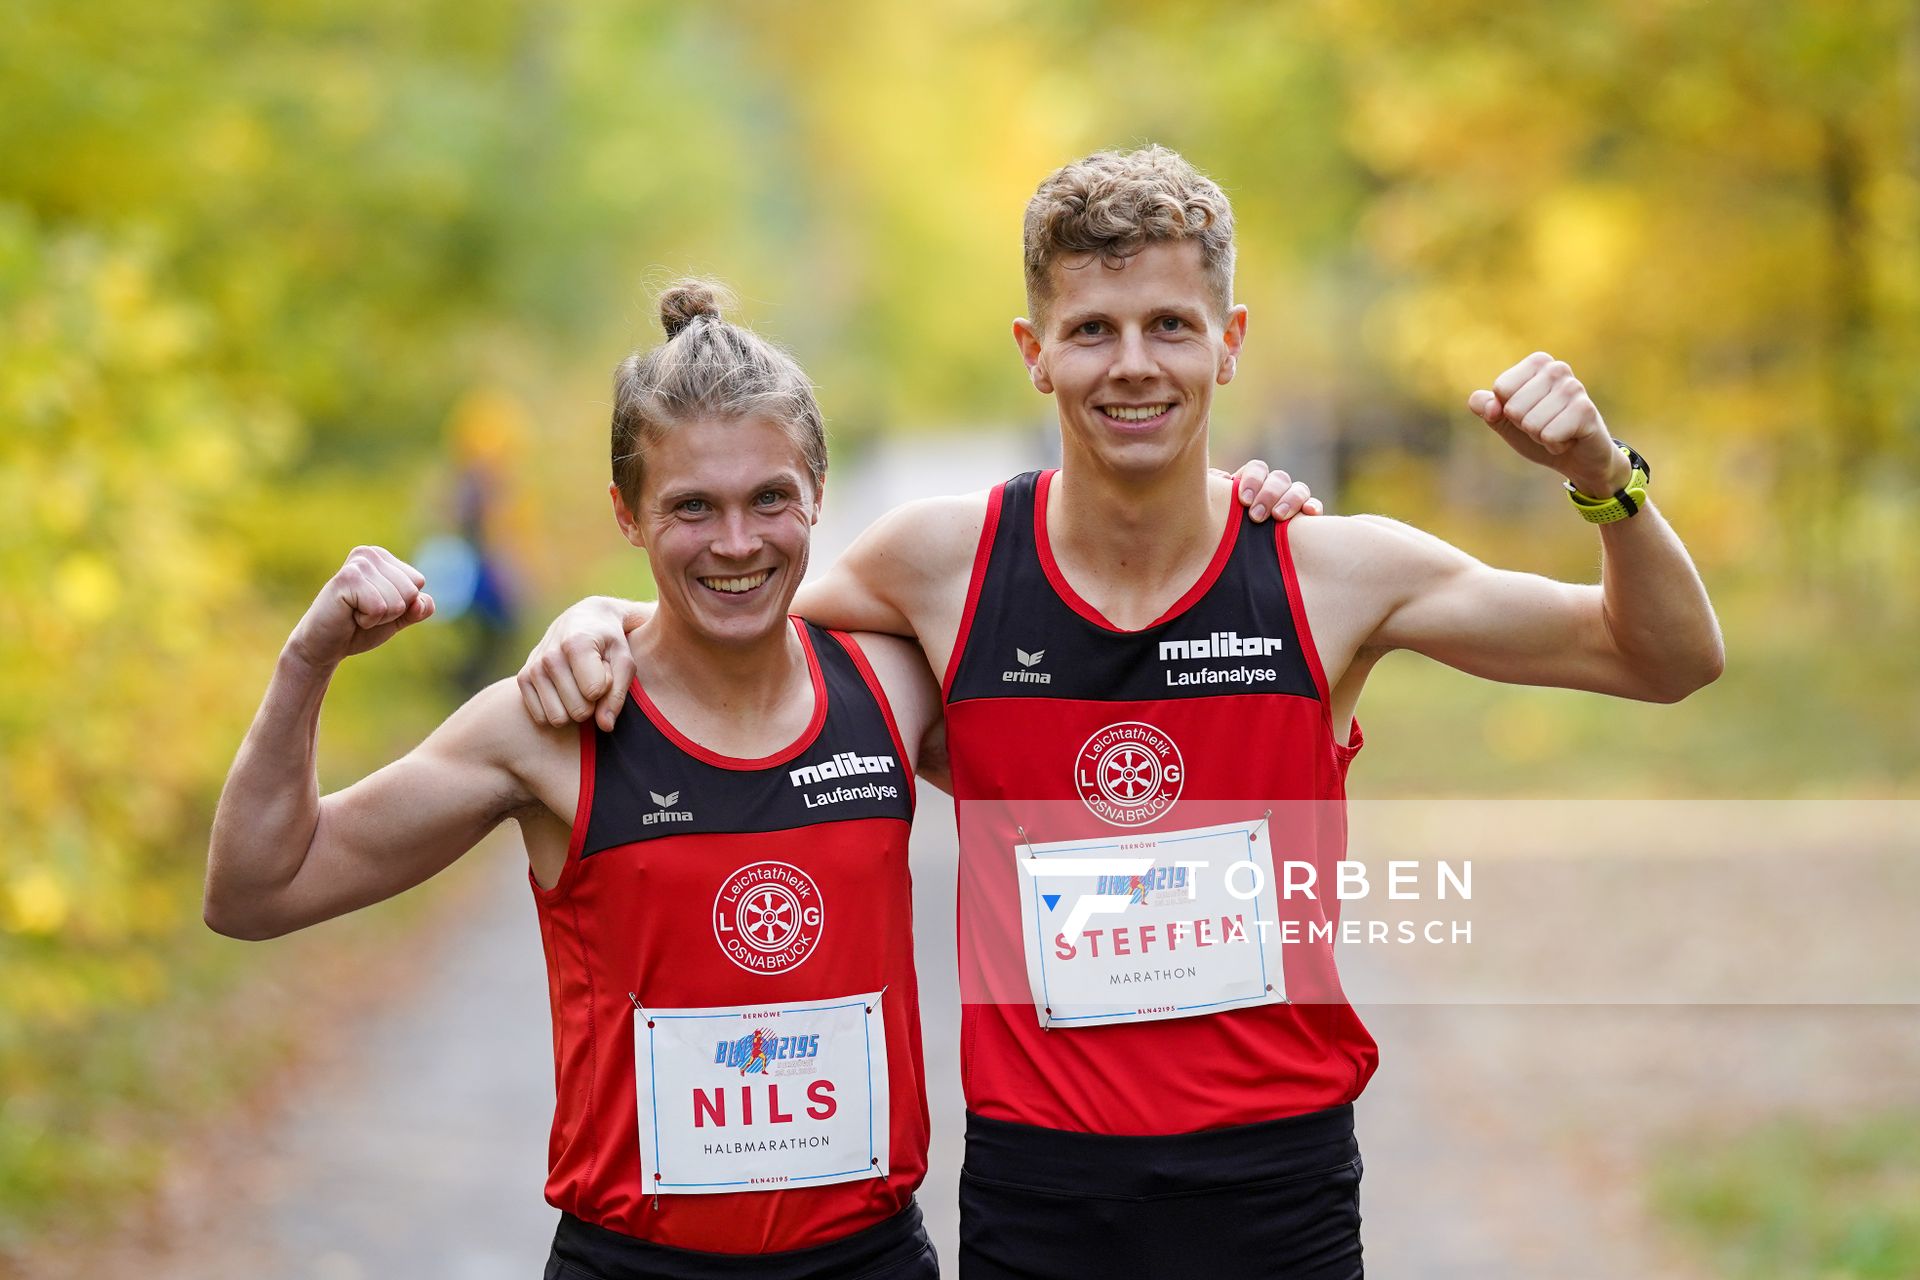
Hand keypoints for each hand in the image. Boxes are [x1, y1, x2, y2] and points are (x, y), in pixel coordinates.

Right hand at [285, 546, 433, 669]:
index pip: (418, 582)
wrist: (324, 645)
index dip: (402, 605)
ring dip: (379, 617)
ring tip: (355, 613)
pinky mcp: (347, 579)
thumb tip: (422, 602)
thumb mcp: (398, 618)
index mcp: (383, 557)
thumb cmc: (360, 628)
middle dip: (391, 611)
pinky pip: (380, 608)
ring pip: (398, 601)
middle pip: (410, 591)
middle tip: (364, 611)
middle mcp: (370, 554)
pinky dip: (368, 620)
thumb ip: (418, 609)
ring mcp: (358, 564)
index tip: (375, 606)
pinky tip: (349, 615)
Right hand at [516, 596, 637, 730]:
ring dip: (573, 708)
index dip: (607, 687)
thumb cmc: (609, 642)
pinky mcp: (522, 679)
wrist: (582, 619)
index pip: (594, 692)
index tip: (607, 669)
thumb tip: (605, 727)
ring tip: (579, 684)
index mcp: (577, 645)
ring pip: (558, 718)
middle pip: (578, 711)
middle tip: (594, 679)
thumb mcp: (624, 661)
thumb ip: (618, 694)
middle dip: (592, 703)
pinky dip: (556, 709)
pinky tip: (564, 689)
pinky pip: (541, 718)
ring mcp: (533, 668)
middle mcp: (550, 656)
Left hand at [1223, 460, 1324, 521]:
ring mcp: (1293, 499)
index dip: (1252, 480)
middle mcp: (1275, 487)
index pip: (1257, 469)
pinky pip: (1314, 505)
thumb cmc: (1224, 528)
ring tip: (1278, 517)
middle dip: (1268, 495)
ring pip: (1298, 489)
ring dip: (1289, 500)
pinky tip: (1309, 512)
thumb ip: (1215, 491)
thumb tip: (1222, 478)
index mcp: (1253, 481)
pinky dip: (1313, 506)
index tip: (1243, 500)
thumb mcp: (1216, 510)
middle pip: (1278, 478)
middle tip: (1256, 516)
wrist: (1241, 556)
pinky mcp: (1307, 516)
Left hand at [1468, 353, 1631, 496]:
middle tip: (1545, 424)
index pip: (1501, 389)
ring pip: (1530, 423)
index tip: (1528, 412)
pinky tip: (1569, 439)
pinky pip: (1548, 435)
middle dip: (1524, 425)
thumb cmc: (1538, 431)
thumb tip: (1491, 407)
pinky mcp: (1586, 410)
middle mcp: (1557, 369)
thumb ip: (1485, 406)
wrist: (1576, 457)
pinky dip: (1554, 445)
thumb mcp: (1503, 419)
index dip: (1507, 410)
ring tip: (1558, 430)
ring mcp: (1574, 388)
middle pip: (1513, 407)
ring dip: (1540, 436)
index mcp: (1537, 363)